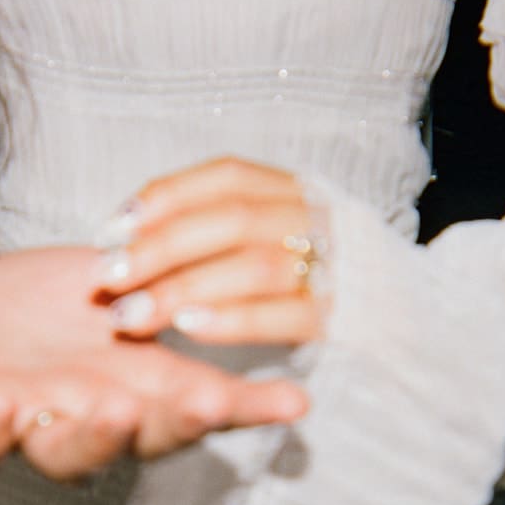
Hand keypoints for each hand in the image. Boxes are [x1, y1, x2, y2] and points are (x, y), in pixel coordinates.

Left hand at [0, 245, 308, 480]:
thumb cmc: (49, 305)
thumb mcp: (121, 292)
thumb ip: (173, 301)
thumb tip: (251, 290)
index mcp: (137, 392)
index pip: (198, 407)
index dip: (244, 410)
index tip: (294, 402)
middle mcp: (92, 422)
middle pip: (140, 440)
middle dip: (171, 423)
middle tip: (206, 403)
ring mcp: (31, 430)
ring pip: (65, 454)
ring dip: (92, 435)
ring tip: (115, 406)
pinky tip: (1, 404)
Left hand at [90, 157, 328, 345]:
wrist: (396, 317)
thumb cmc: (300, 276)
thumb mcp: (265, 234)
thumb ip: (211, 227)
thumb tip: (125, 236)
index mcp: (296, 190)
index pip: (227, 177)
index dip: (166, 197)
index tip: (112, 227)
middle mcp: (319, 218)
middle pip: (235, 219)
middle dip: (163, 247)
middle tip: (108, 276)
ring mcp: (337, 266)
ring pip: (257, 265)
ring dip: (185, 287)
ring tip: (131, 314)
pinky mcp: (345, 318)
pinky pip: (287, 315)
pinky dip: (233, 319)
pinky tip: (186, 328)